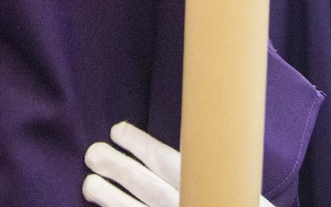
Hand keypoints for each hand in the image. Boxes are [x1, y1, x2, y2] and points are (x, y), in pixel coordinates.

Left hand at [82, 122, 271, 206]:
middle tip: (92, 152)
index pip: (167, 161)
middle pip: (147, 185)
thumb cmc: (241, 201)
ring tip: (89, 183)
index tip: (117, 130)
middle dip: (118, 167)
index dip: (140, 144)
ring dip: (110, 197)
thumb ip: (212, 165)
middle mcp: (189, 202)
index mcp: (208, 184)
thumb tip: (192, 141)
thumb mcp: (239, 183)